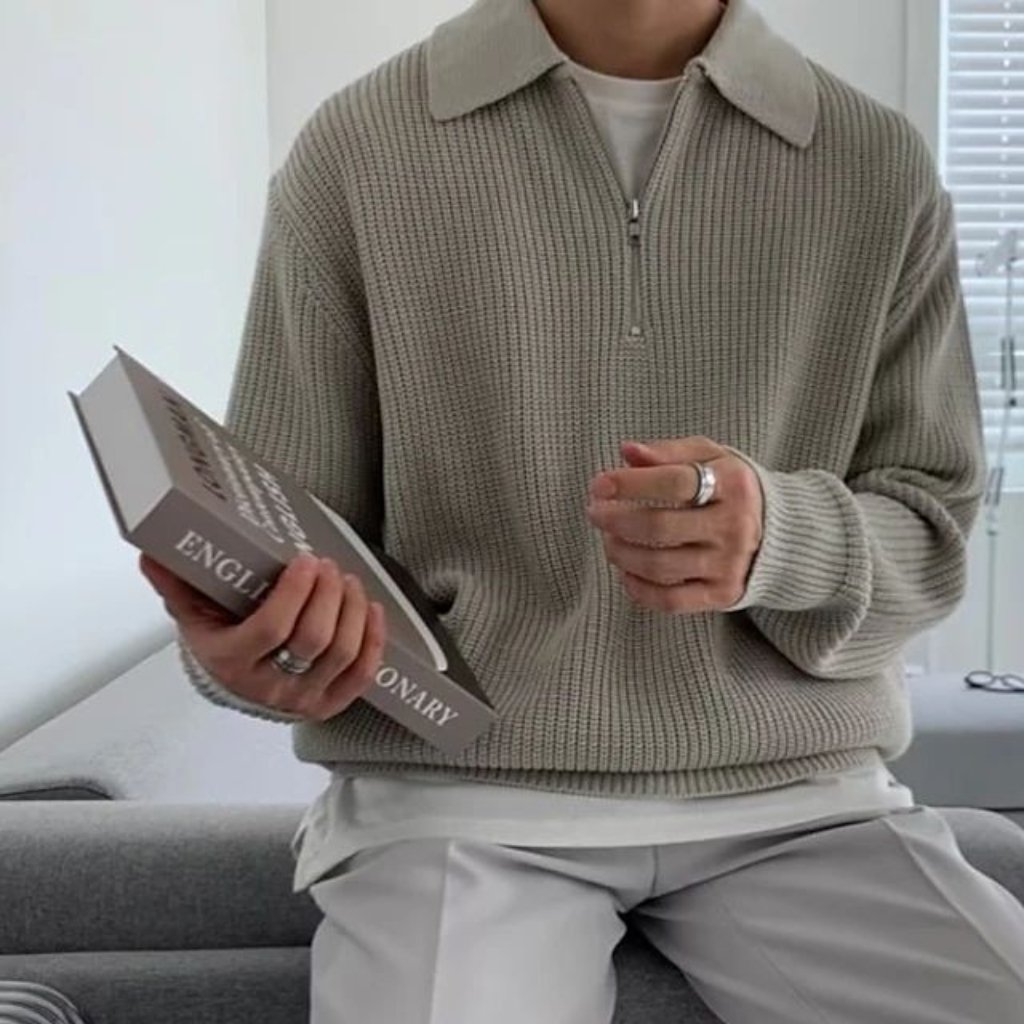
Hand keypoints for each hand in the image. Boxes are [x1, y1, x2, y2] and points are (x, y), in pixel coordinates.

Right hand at [139, 551, 386, 720]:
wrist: (235, 680)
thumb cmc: (219, 637)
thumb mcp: (193, 611)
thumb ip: (177, 583)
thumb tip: (152, 553)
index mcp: (232, 661)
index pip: (271, 628)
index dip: (296, 592)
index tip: (305, 560)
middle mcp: (268, 686)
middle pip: (313, 639)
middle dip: (328, 595)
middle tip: (328, 565)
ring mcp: (302, 700)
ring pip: (343, 653)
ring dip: (353, 610)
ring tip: (348, 580)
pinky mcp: (328, 704)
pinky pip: (361, 675)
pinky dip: (373, 639)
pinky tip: (372, 608)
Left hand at [585, 437, 762, 613]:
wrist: (785, 533)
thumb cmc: (732, 488)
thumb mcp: (711, 457)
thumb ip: (669, 452)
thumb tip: (627, 451)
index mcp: (732, 485)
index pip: (673, 482)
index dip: (629, 483)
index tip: (598, 485)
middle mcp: (734, 526)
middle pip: (660, 527)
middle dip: (615, 520)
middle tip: (595, 512)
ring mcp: (729, 564)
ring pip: (659, 566)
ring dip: (620, 553)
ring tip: (607, 539)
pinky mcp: (722, 594)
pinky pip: (670, 600)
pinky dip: (638, 589)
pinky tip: (625, 571)